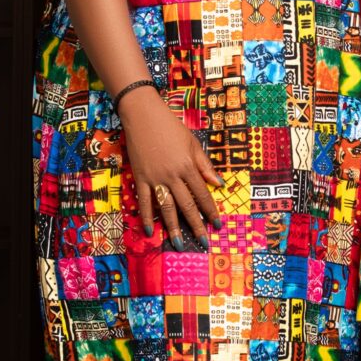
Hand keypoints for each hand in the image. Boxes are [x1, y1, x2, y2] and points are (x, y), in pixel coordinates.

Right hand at [119, 91, 222, 248]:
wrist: (143, 115)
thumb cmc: (170, 126)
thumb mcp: (192, 143)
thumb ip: (204, 165)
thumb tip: (219, 184)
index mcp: (188, 166)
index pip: (202, 194)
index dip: (211, 210)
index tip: (217, 225)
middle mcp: (172, 176)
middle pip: (186, 206)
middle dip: (196, 226)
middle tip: (203, 243)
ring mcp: (155, 178)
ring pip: (166, 208)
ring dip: (173, 228)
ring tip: (179, 244)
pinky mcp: (140, 178)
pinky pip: (144, 202)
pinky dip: (147, 217)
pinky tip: (150, 231)